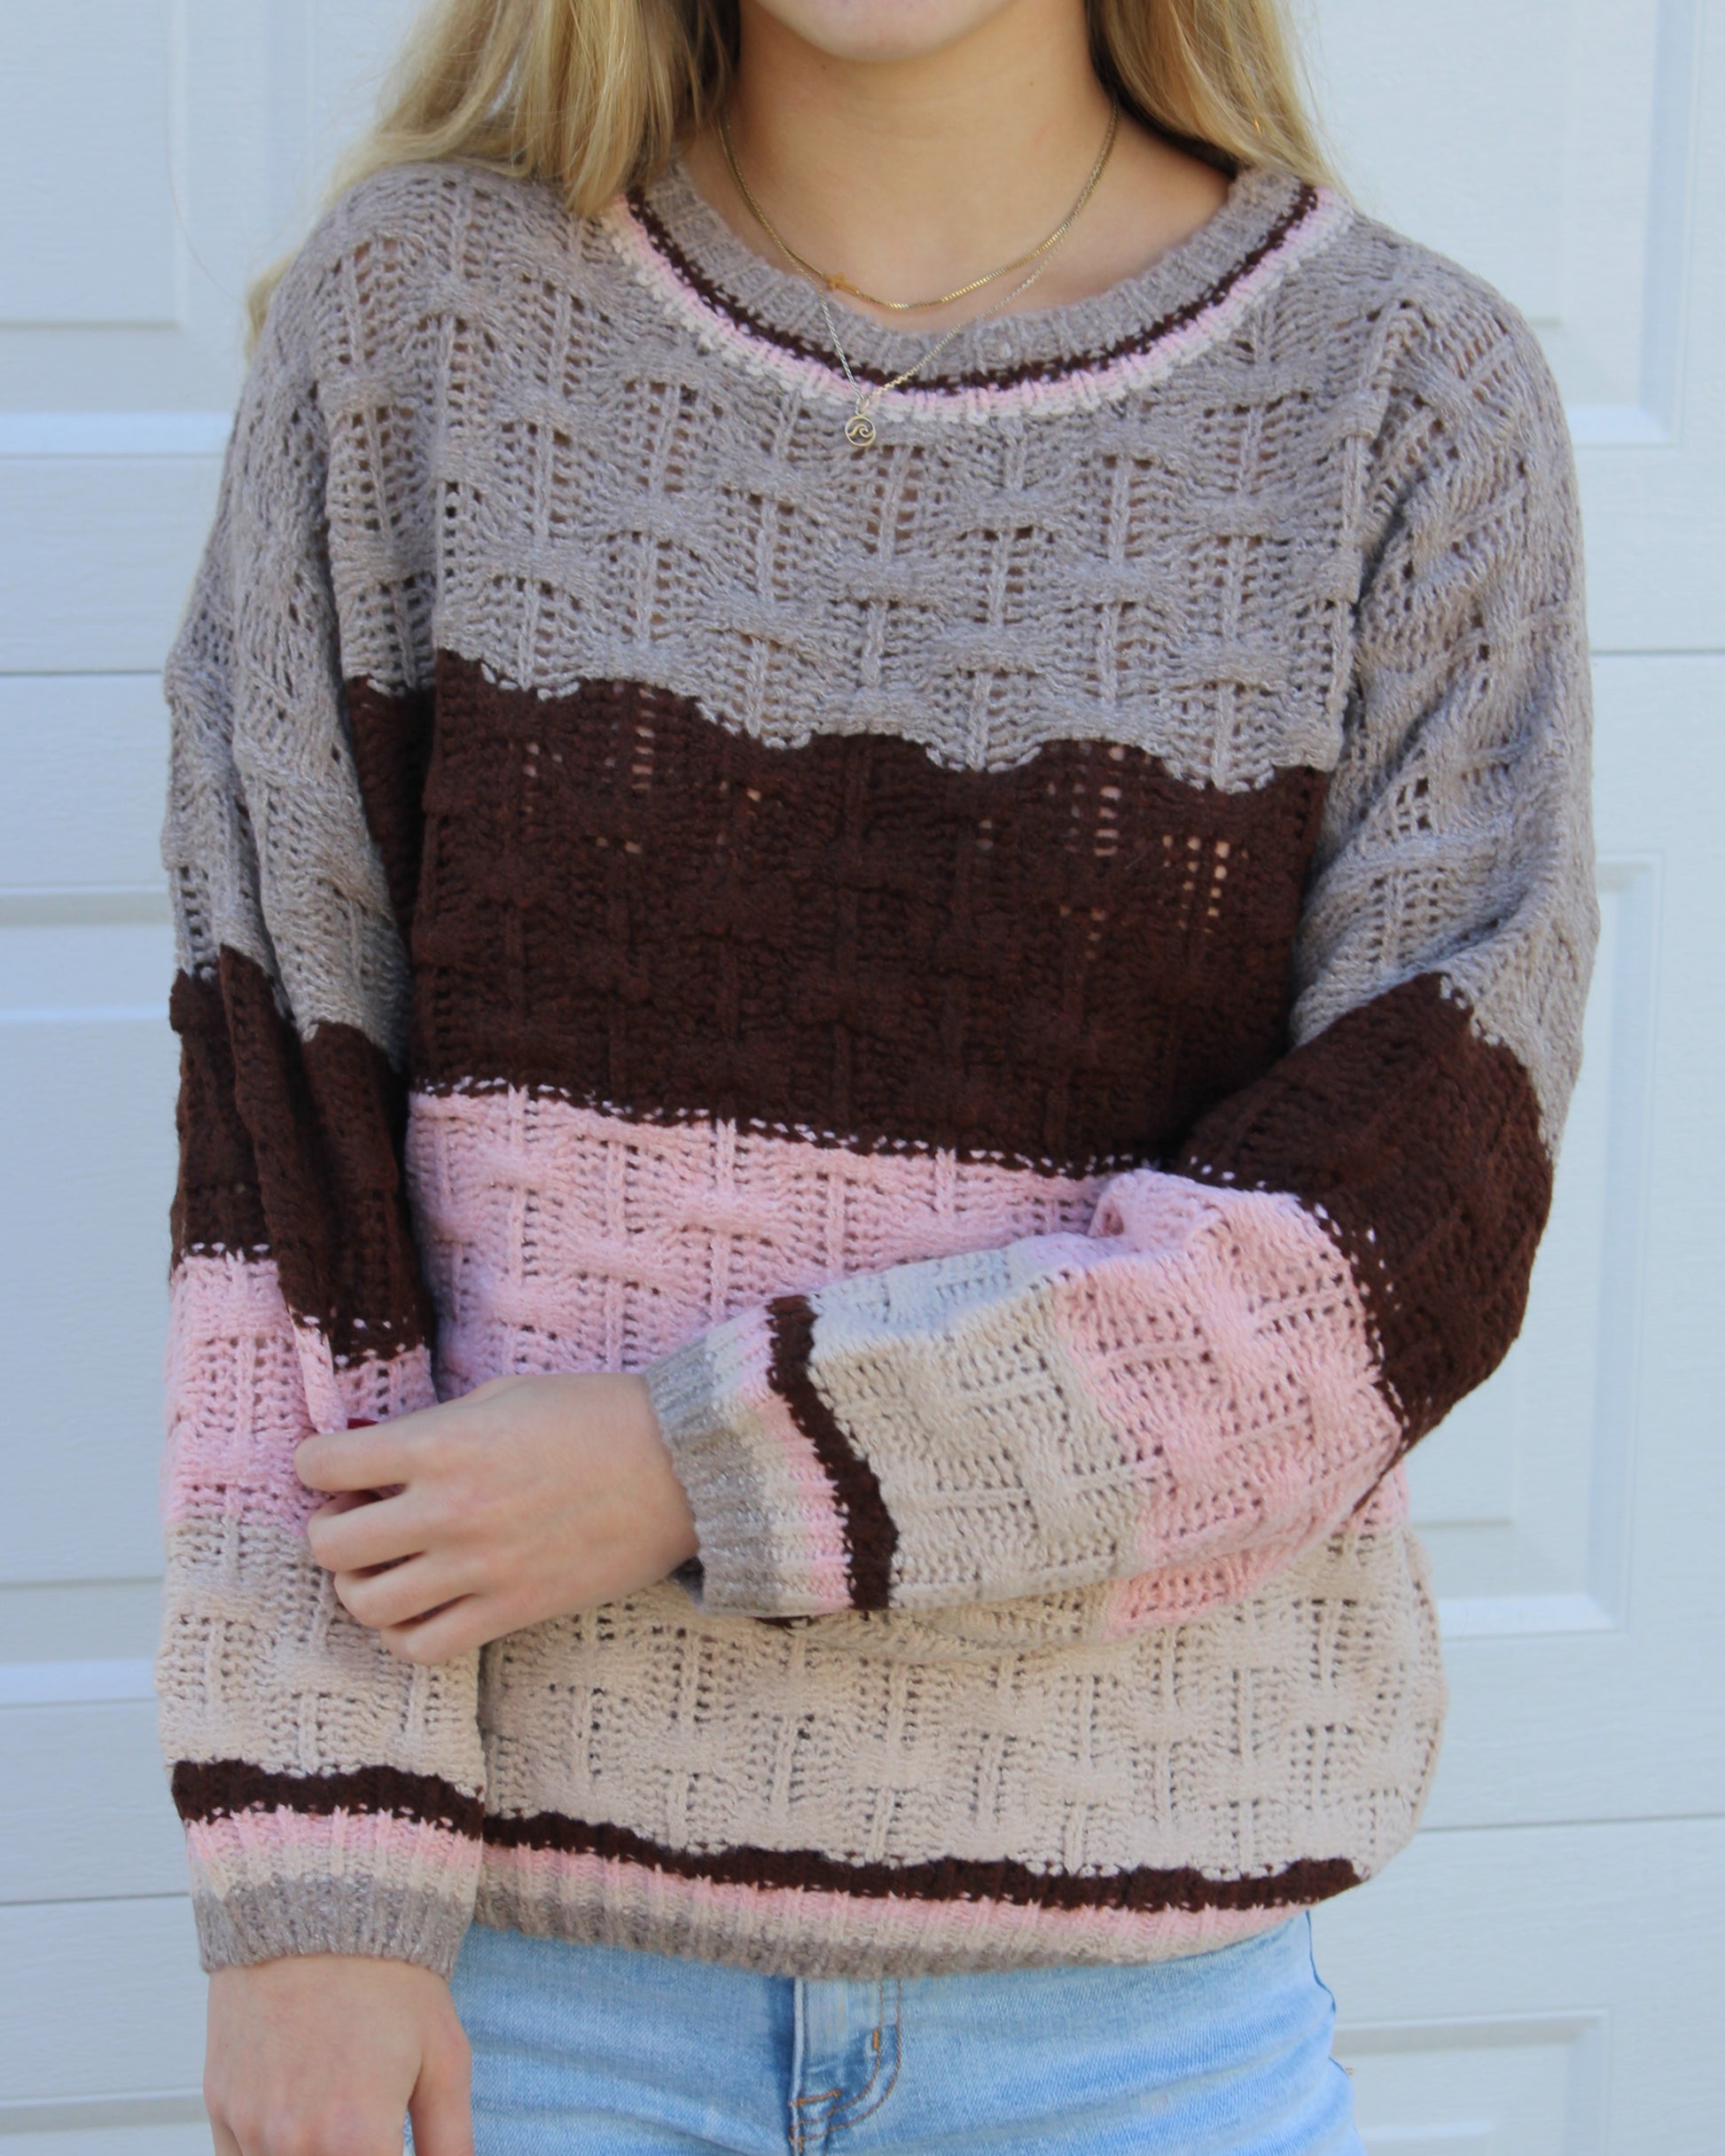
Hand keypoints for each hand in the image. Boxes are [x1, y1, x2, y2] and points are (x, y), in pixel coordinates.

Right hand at [205, 1954, 469, 2155]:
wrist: (319, 1905)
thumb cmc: (390, 1977)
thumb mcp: (445, 2057)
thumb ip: (451, 2141)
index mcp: (357, 2139)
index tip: (396, 2145)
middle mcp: (295, 2144)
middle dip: (356, 2155)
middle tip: (372, 2130)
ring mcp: (251, 2128)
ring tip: (339, 2113)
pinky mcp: (221, 2107)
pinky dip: (271, 2152)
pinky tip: (302, 2121)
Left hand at [296, 1372, 697, 1662]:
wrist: (679, 1465)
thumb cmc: (596, 1415)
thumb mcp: (504, 1396)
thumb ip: (434, 1427)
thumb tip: (376, 1456)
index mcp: (442, 1444)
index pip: (322, 1466)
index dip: (316, 1464)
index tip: (334, 1466)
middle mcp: (448, 1510)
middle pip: (329, 1545)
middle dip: (330, 1528)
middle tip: (359, 1516)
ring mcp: (479, 1568)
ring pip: (365, 1604)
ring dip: (360, 1584)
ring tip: (386, 1564)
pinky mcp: (512, 1610)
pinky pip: (422, 1648)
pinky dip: (402, 1634)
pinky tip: (419, 1606)